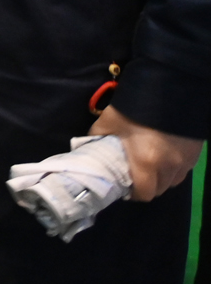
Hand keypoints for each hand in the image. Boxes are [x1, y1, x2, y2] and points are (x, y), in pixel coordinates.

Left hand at [90, 105, 204, 200]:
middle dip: (147, 186)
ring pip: (173, 181)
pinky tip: (164, 157)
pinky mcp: (195, 153)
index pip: (144, 193)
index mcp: (147, 163)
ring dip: (161, 178)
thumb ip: (97, 138)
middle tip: (136, 176)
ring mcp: (185, 161)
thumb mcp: (108, 122)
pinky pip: (183, 170)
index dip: (134, 194)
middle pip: (160, 189)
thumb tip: (89, 147)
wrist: (168, 90)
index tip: (126, 186)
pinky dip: (173, 169)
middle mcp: (169, 166)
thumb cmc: (133, 109)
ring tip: (150, 167)